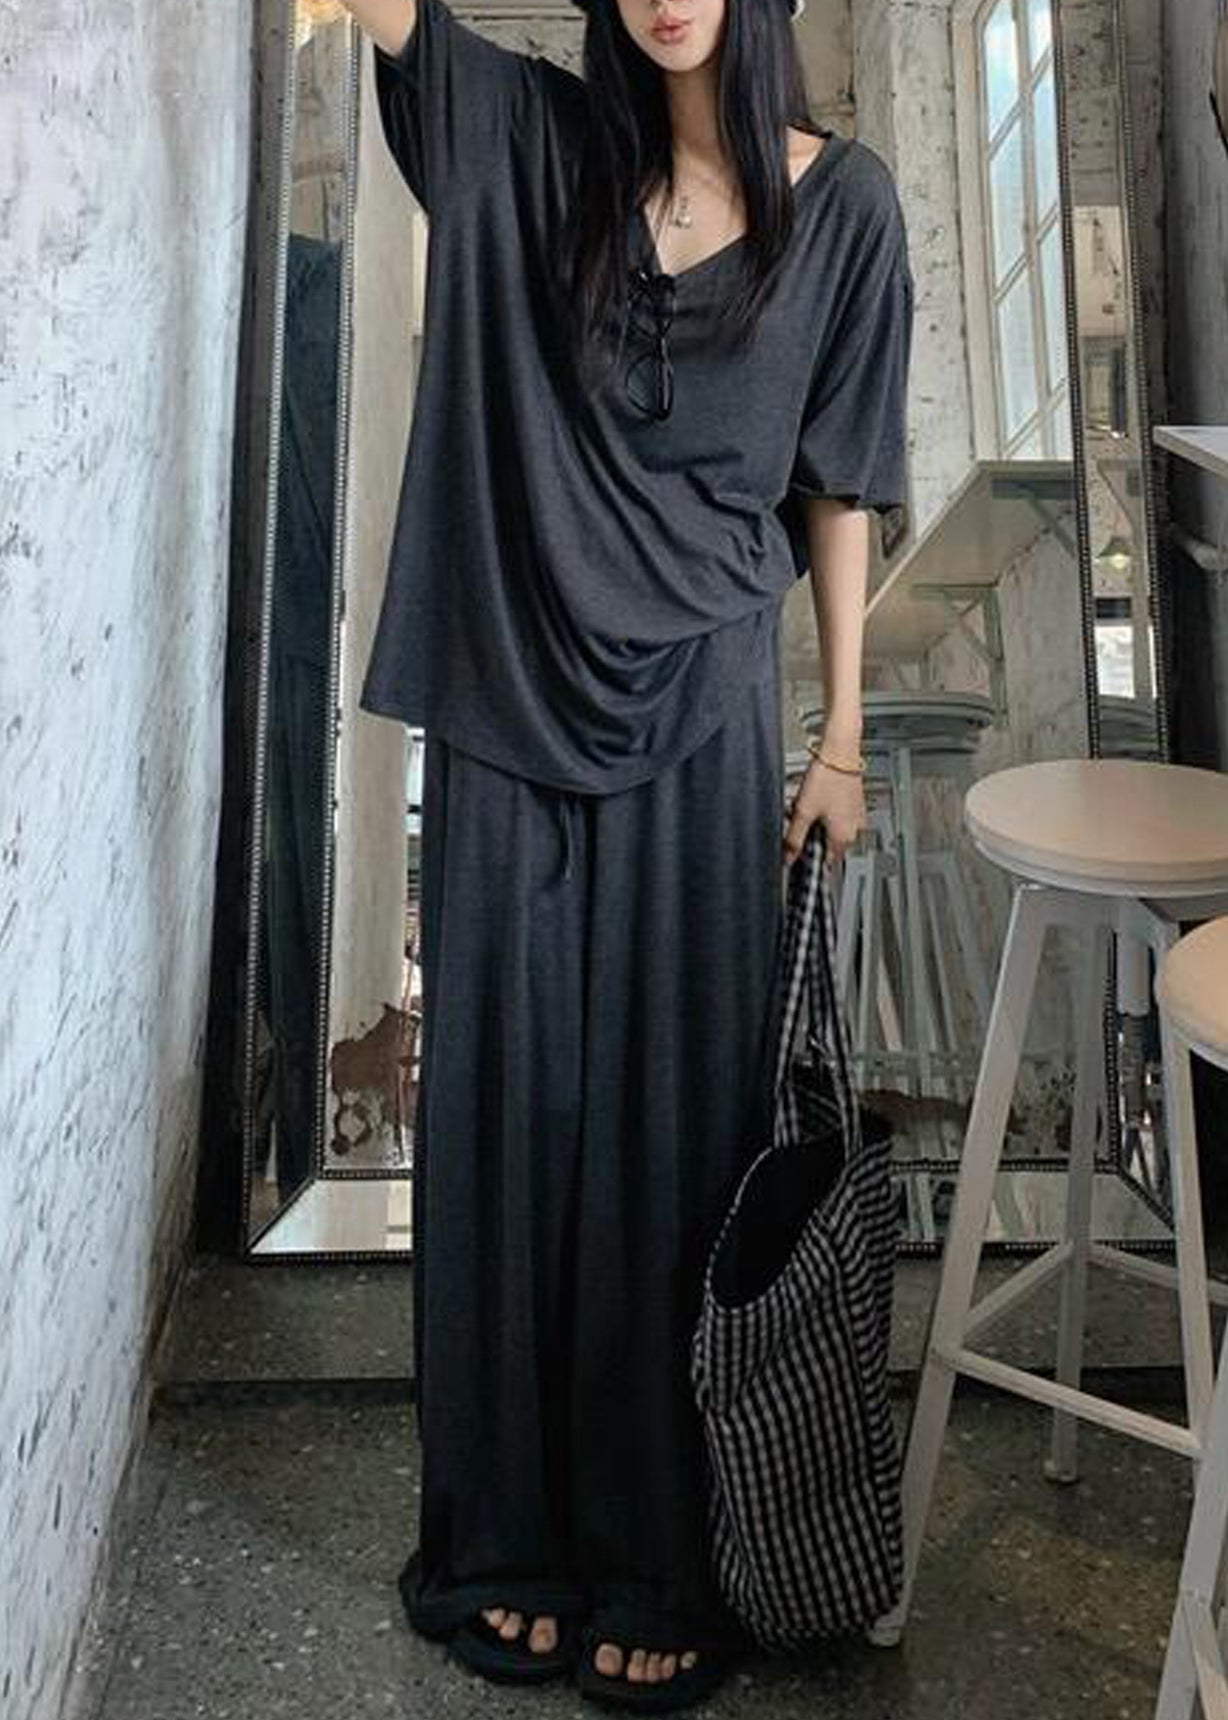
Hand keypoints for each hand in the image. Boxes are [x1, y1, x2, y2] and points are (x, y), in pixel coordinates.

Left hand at [782, 755, 865, 869]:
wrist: (839, 752)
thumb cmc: (826, 778)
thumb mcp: (803, 812)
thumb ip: (794, 839)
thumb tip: (788, 858)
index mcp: (843, 837)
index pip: (826, 861)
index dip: (809, 857)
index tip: (797, 851)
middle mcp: (854, 829)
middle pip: (826, 843)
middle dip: (810, 835)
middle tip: (798, 820)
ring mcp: (856, 816)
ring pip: (830, 828)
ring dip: (816, 822)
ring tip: (805, 804)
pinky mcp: (854, 804)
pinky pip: (837, 816)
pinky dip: (824, 811)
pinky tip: (815, 798)